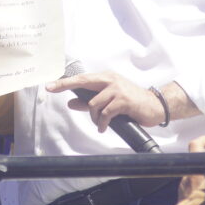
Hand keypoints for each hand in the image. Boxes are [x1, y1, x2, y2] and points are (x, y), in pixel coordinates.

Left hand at [45, 70, 165, 130]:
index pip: (82, 79)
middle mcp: (110, 80)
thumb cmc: (131, 103)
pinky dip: (102, 122)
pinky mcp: (123, 100)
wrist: (154, 106)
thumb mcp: (109, 101)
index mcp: (106, 78)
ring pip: (94, 103)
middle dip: (66, 85)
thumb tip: (71, 103)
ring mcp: (117, 89)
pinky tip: (103, 127)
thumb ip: (89, 102)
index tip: (50, 85)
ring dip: (94, 117)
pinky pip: (105, 113)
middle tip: (52, 90)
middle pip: (83, 82)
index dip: (65, 82)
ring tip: (100, 123)